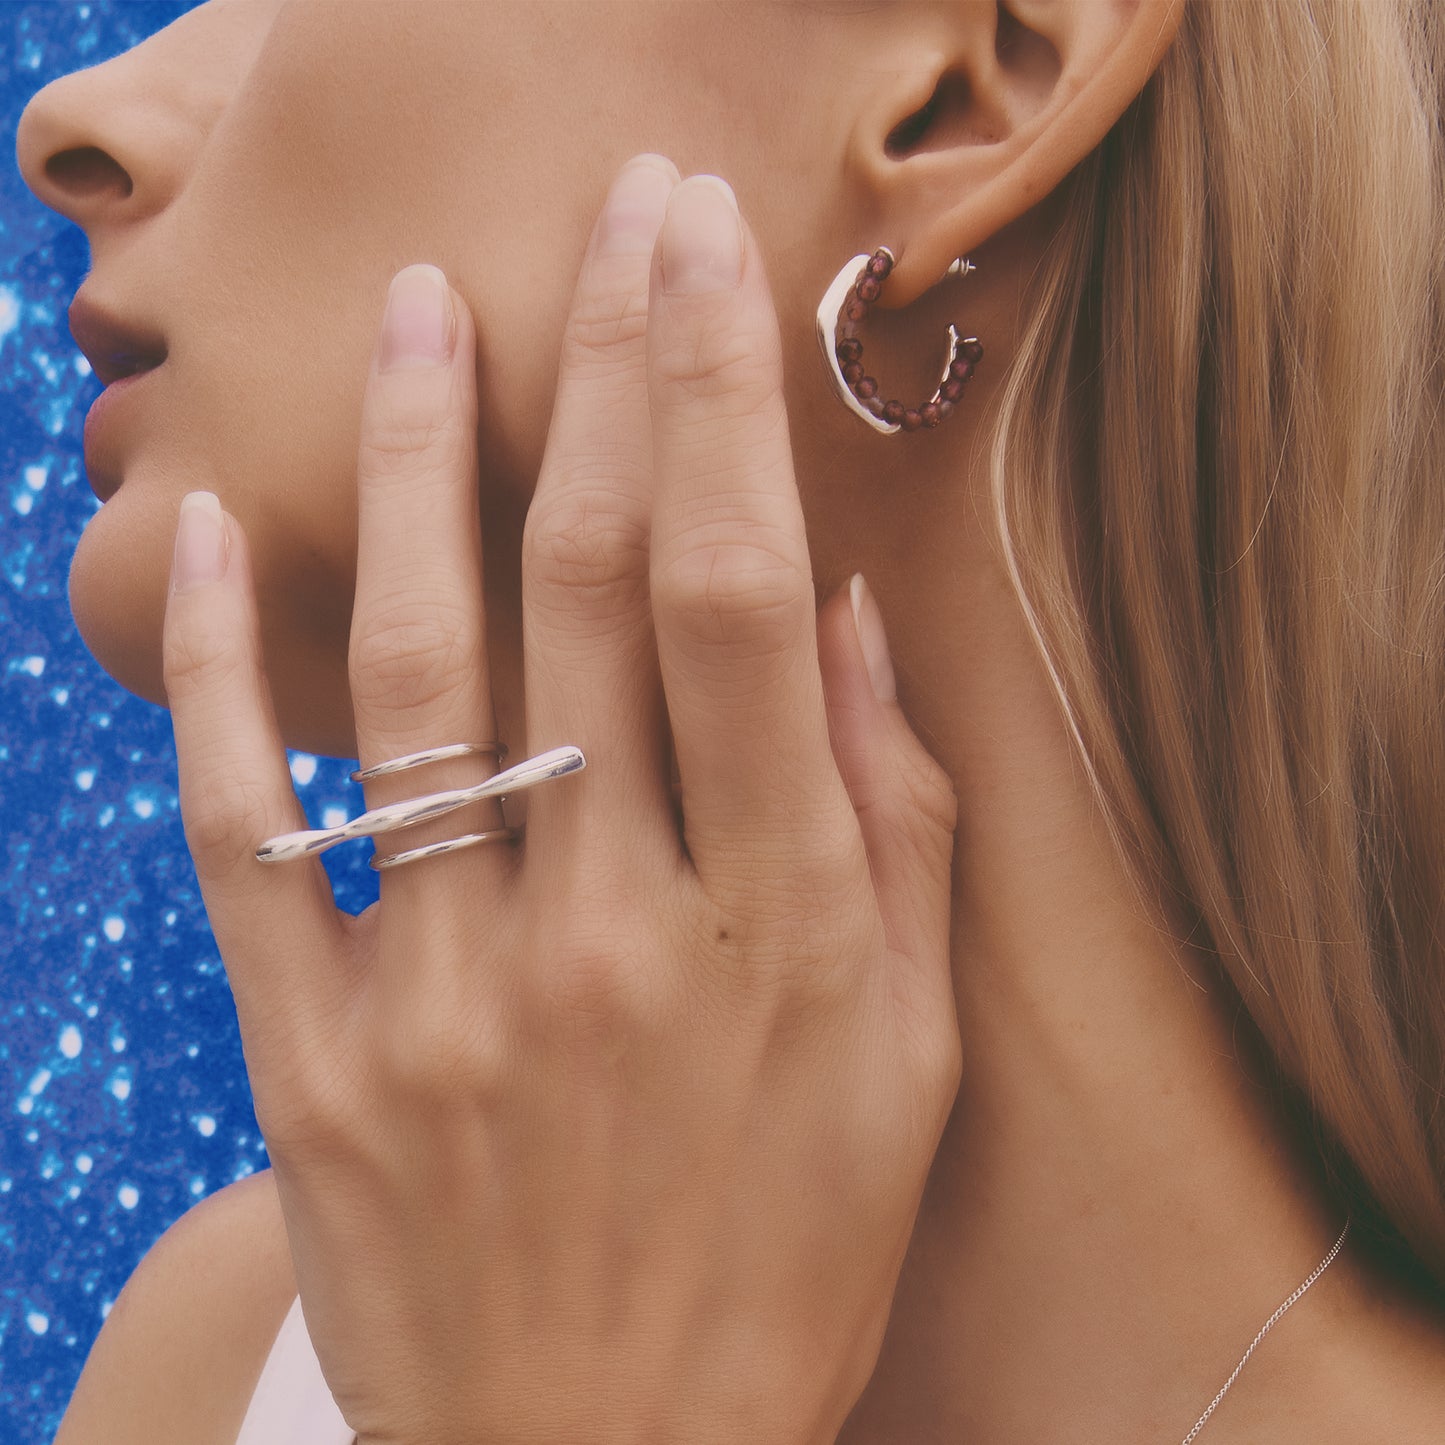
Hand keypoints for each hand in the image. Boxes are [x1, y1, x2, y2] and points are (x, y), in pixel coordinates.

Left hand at [161, 154, 960, 1444]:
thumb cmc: (782, 1261)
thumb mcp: (905, 1067)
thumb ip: (892, 836)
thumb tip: (837, 627)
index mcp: (773, 929)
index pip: (736, 602)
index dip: (720, 405)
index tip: (711, 260)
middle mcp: (610, 931)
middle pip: (594, 588)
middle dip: (606, 371)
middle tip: (615, 215)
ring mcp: (449, 989)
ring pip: (419, 670)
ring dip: (414, 464)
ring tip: (419, 305)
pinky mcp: (319, 1050)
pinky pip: (253, 829)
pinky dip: (217, 674)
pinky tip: (213, 534)